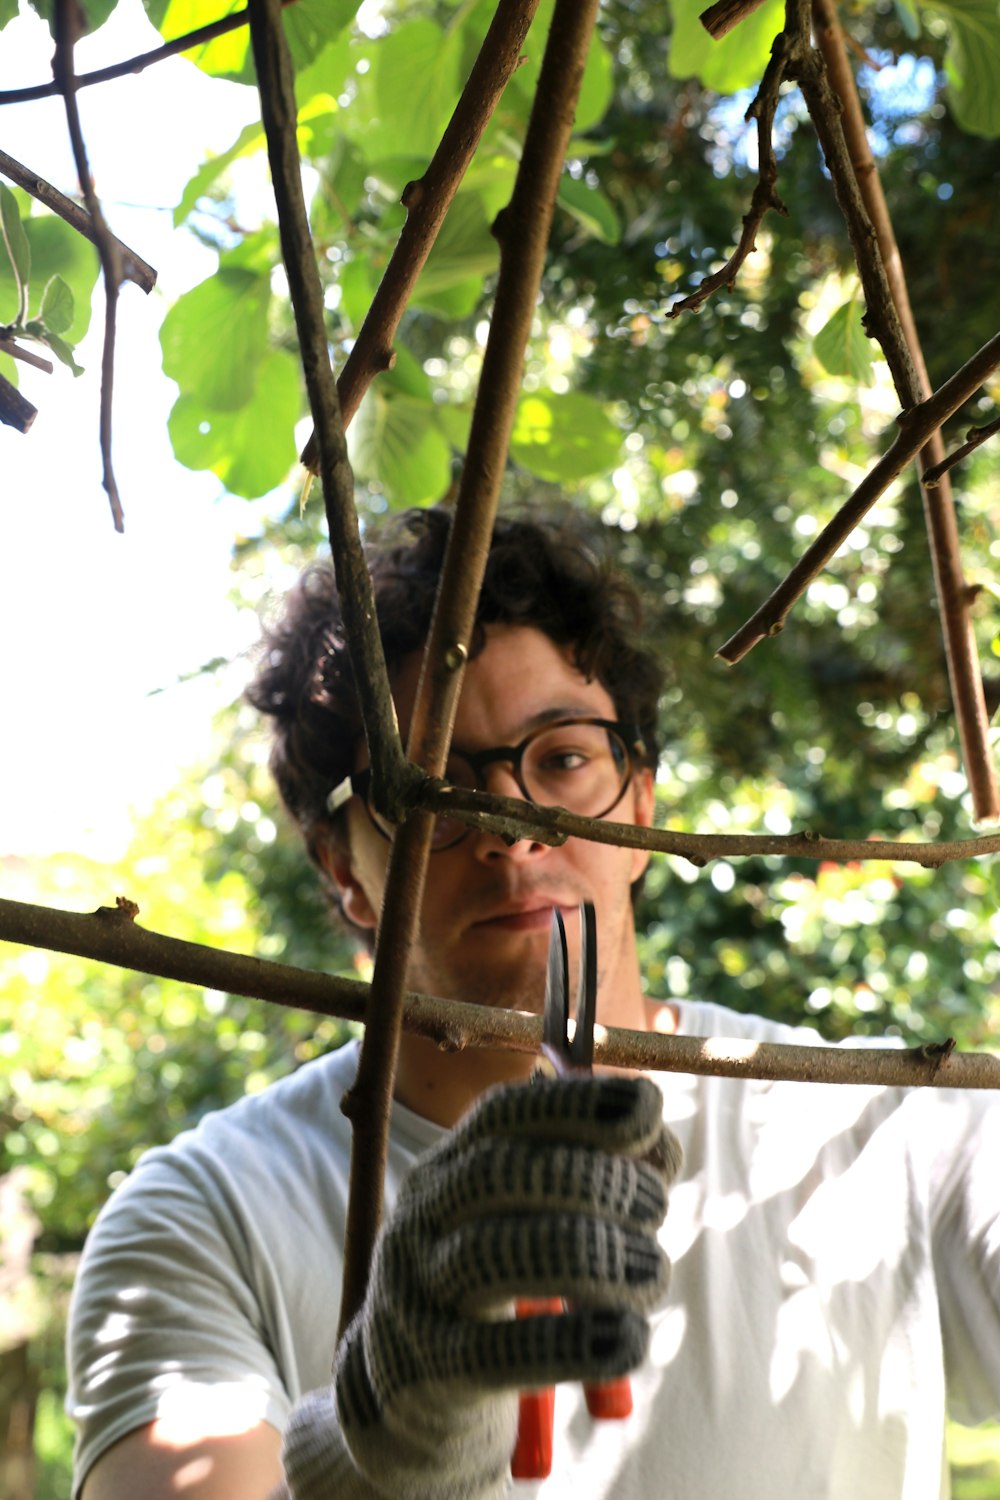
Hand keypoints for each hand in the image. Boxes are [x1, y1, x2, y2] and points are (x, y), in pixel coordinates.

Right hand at [282, 1074, 680, 1499]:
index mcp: (450, 1165)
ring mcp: (417, 1289)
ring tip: (653, 1272)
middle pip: (504, 1174)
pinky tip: (626, 1339)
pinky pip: (494, 1352)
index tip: (648, 1106)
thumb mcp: (527, 1217)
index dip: (576, 1104)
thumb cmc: (494, 1282)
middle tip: (656, 1209)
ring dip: (594, 1256)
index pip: (503, 1113)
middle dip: (597, 1180)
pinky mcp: (429, 1368)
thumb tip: (660, 1146)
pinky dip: (570, 1343)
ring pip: (492, 1254)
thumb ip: (593, 1174)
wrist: (407, 1387)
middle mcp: (425, 1215)